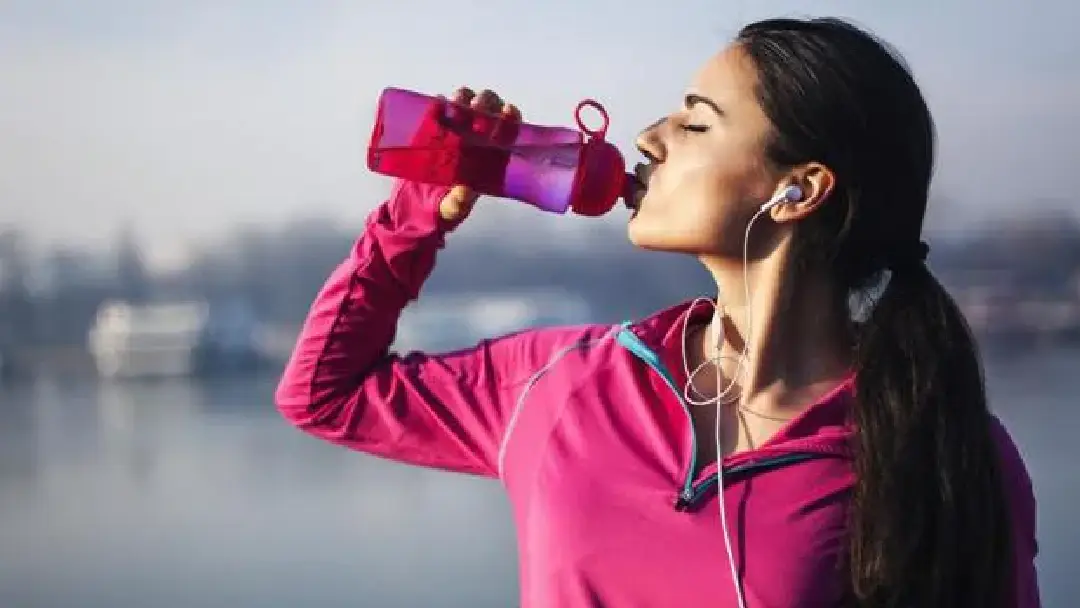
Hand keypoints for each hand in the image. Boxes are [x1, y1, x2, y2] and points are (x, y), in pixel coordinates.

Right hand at [437, 87, 520, 226]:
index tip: (507, 111)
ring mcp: (456, 129)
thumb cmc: (443, 206)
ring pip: (467, 103)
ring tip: (456, 103)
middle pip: (489, 109)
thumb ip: (457, 204)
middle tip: (476, 108)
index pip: (509, 130)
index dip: (511, 118)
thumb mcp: (451, 209)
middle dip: (486, 102)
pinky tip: (438, 105)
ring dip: (464, 98)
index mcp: (491, 156)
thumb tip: (464, 192)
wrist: (415, 202)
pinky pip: (441, 108)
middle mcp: (477, 138)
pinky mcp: (435, 127)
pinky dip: (440, 103)